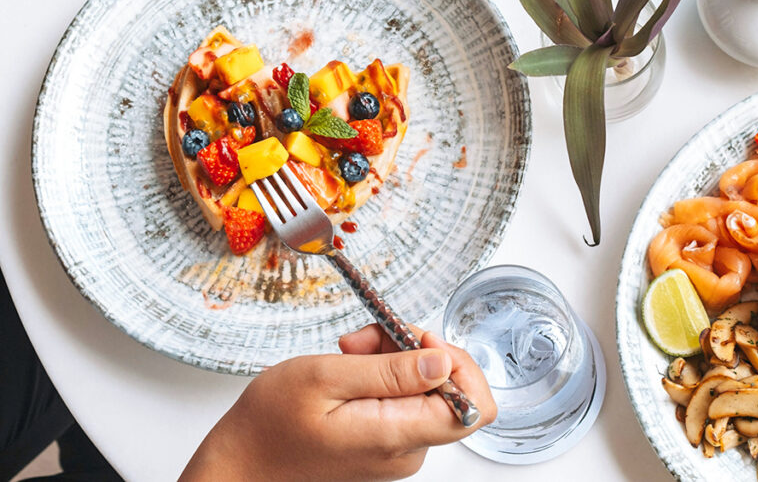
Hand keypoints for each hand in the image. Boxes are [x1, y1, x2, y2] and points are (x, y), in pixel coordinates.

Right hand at [180, 325, 495, 481]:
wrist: (240, 463)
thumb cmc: (268, 425)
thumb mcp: (325, 378)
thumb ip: (389, 371)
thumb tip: (444, 362)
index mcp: (397, 434)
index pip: (474, 406)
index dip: (458, 362)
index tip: (419, 340)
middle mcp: (406, 448)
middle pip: (448, 387)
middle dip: (414, 349)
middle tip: (370, 337)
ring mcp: (396, 449)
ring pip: (423, 388)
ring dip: (392, 357)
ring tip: (350, 351)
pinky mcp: (384, 443)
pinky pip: (403, 399)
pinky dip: (381, 373)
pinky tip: (350, 367)